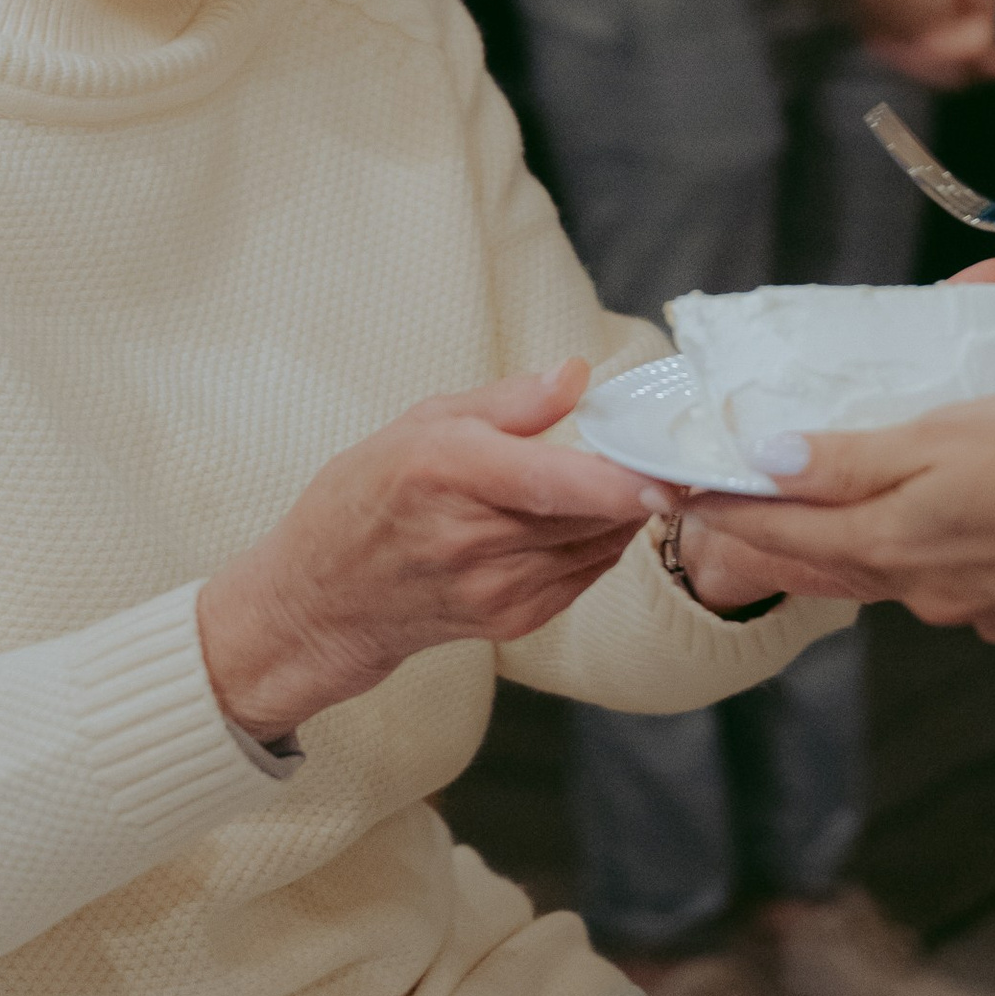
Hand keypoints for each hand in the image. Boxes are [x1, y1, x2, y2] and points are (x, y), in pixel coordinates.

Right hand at [196, 360, 659, 742]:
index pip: (550, 482)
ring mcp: (493, 589)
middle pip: (589, 514)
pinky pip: (584, 575)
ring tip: (624, 475)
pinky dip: (599, 542)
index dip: (618, 483)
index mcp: (446, 473)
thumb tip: (575, 375)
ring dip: (622, 511)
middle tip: (668, 450)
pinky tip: (586, 517)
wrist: (324, 597)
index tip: (670, 473)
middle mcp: (472, 538)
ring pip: (596, 545)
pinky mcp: (511, 620)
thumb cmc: (365, 496)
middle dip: (639, 482)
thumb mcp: (421, 422)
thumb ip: (508, 401)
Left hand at [691, 386, 994, 643]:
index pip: (783, 531)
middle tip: (731, 509)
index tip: (674, 495)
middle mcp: (921, 589)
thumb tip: (770, 463)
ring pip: (891, 574)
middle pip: (829, 560)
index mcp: (890, 543)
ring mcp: (973, 607)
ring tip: (829, 517)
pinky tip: (944, 536)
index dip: (725, 510)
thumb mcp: (942, 435)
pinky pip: (953, 586)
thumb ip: (854, 458)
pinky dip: (930, 559)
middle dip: (779, 535)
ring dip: (854, 547)